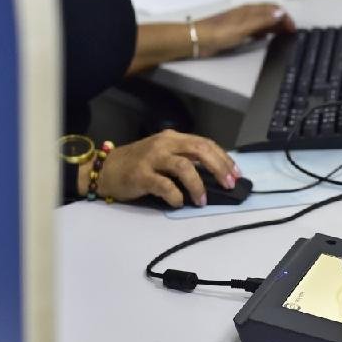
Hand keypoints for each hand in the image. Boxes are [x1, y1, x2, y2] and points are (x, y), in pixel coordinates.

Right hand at [85, 129, 241, 207]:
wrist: (105, 170)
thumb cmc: (138, 164)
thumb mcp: (164, 155)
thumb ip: (186, 159)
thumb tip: (215, 174)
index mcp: (173, 138)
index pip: (205, 144)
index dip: (223, 158)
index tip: (236, 174)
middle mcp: (164, 144)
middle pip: (200, 150)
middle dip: (219, 168)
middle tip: (228, 184)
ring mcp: (152, 158)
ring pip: (184, 167)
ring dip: (198, 185)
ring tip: (202, 200)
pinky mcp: (141, 175)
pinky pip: (165, 185)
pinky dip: (176, 196)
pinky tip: (179, 203)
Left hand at [196, 3, 295, 55]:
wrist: (199, 39)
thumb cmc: (220, 33)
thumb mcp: (244, 27)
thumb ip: (263, 20)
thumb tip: (281, 13)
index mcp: (250, 10)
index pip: (274, 8)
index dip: (285, 17)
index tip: (292, 29)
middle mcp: (247, 13)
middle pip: (269, 14)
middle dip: (282, 21)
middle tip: (290, 33)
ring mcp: (242, 21)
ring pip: (263, 21)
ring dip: (274, 26)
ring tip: (282, 35)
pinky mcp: (237, 30)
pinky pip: (255, 28)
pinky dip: (264, 31)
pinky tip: (264, 38)